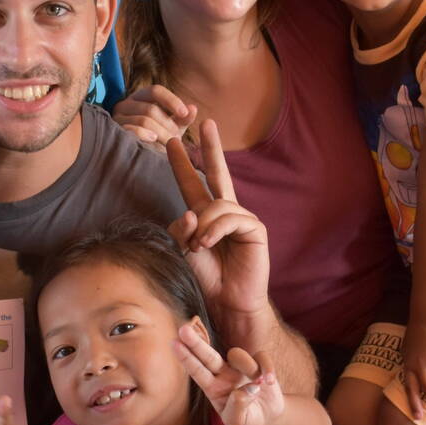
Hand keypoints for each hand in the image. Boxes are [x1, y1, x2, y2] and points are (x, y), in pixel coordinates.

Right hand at [113, 84, 196, 143]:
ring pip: (143, 121)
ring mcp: (118, 118)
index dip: (171, 101)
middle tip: (177, 139)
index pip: (156, 91)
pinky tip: (154, 140)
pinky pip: (132, 130)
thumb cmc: (159, 139)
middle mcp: (125, 104)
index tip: (184, 113)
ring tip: (169, 144)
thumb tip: (192, 108)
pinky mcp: (115, 132)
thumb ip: (183, 118)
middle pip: (150, 109)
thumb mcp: (174, 127)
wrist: (141, 158)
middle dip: (167, 125)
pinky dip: (146, 135)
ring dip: (161, 133)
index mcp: (141, 97)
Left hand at [167, 120, 270, 331]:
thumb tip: (190, 213)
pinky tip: (208, 244)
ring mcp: (241, 218)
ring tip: (198, 246)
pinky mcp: (255, 228)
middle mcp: (224, 212)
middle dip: (212, 147)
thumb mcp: (183, 250)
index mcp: (205, 215)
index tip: (170, 142)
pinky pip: (230, 218)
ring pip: (215, 204)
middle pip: (218, 172)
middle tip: (206, 123)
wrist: (228, 302)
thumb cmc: (207, 277)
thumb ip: (180, 228)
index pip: (193, 183)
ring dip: (201, 226)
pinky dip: (214, 231)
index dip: (182, 163)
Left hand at [175, 323, 285, 424]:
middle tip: (183, 330)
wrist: (268, 416)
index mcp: (213, 388)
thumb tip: (241, 391)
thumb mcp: (238, 421)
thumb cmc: (247, 418)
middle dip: (196, 343)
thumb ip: (237, 408)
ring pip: (237, 354)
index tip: (174, 344)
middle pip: (209, 356)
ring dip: (248, 367)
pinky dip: (267, 368)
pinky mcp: (258, 362)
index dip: (187, 358)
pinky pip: (261, 357)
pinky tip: (270, 381)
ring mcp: (240, 367)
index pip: (198, 371)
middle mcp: (224, 374)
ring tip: (259, 385)